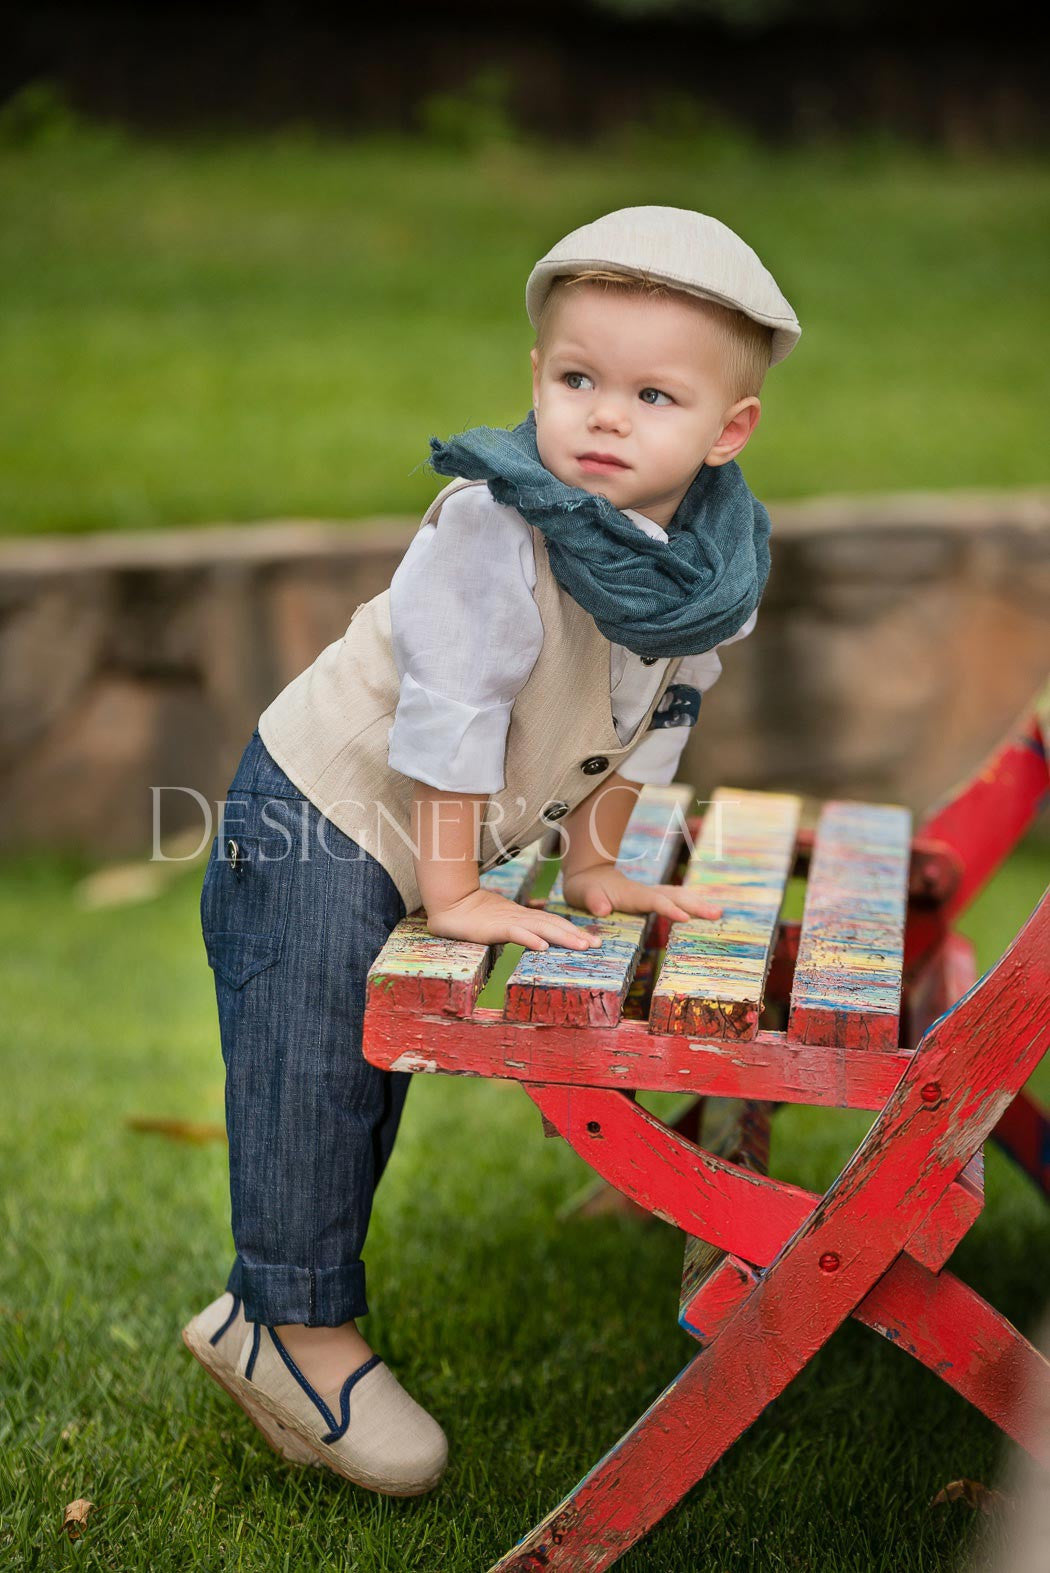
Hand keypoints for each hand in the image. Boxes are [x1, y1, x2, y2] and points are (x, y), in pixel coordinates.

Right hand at [426, 886, 602, 952]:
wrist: (449, 902)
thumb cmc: (472, 913)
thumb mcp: (499, 920)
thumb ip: (516, 927)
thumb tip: (533, 937)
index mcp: (522, 916)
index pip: (553, 923)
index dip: (573, 930)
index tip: (592, 941)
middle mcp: (520, 916)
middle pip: (553, 925)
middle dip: (576, 935)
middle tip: (597, 945)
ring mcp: (508, 921)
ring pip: (541, 928)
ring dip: (562, 937)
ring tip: (582, 946)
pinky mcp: (494, 927)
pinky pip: (515, 933)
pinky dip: (530, 939)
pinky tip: (543, 947)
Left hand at [561, 864, 722, 922]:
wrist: (590, 875)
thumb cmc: (585, 888)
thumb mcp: (583, 893)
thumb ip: (593, 900)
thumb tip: (603, 909)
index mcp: (633, 893)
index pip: (655, 901)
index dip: (669, 909)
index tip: (685, 918)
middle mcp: (647, 892)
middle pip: (675, 896)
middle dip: (696, 904)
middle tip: (717, 914)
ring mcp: (652, 893)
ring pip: (680, 896)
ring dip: (698, 903)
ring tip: (718, 913)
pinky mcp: (653, 898)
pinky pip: (677, 900)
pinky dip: (692, 904)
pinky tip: (705, 911)